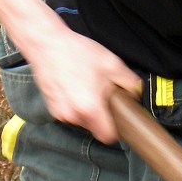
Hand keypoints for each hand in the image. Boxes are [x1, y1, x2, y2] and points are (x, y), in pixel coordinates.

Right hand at [26, 30, 140, 143]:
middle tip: (103, 95)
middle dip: (101, 116)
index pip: (107, 137)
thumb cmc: (76, 52)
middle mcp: (72, 114)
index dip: (115, 130)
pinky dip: (74, 105)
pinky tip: (74, 87)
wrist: (45, 43)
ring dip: (86, 110)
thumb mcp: (110, 63)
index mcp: (89, 108)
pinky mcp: (50, 107)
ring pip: (81, 120)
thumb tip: (136, 92)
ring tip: (87, 88)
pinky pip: (69, 112)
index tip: (118, 120)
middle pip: (94, 127)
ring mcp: (59, 112)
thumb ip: (129, 81)